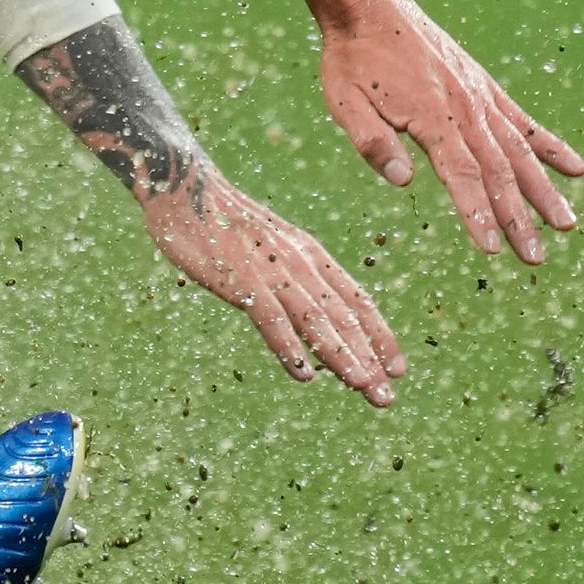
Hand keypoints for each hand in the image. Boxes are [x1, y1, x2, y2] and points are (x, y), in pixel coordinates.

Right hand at [139, 172, 404, 403]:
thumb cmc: (225, 220)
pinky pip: (271, 318)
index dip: (380, 335)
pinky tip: (304, 373)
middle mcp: (300, 262)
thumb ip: (292, 274)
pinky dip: (289, 346)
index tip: (398, 369)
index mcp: (310, 253)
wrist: (185, 187)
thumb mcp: (272, 243)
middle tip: (387, 396)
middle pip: (343, 316)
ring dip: (342, 356)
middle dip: (369, 358)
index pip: (356, 300)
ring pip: (316, 320)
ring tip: (363, 386)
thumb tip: (311, 308)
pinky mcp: (241, 278)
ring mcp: (271, 270)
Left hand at [319, 0, 583, 262]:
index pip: (462, 176)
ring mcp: (481, 98)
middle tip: (534, 258)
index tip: (494, 250)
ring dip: (543, 190)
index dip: (478, 214)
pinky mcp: (485, 88)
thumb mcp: (343, 101)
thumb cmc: (352, 59)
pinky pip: (523, 121)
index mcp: (432, 117)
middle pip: (499, 172)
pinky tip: (577, 169)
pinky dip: (550, 145)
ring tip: (566, 225)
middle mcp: (466, 109)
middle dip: (518, 218)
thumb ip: (372, 142)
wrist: (371, 8)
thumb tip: (402, 181)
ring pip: (520, 151)